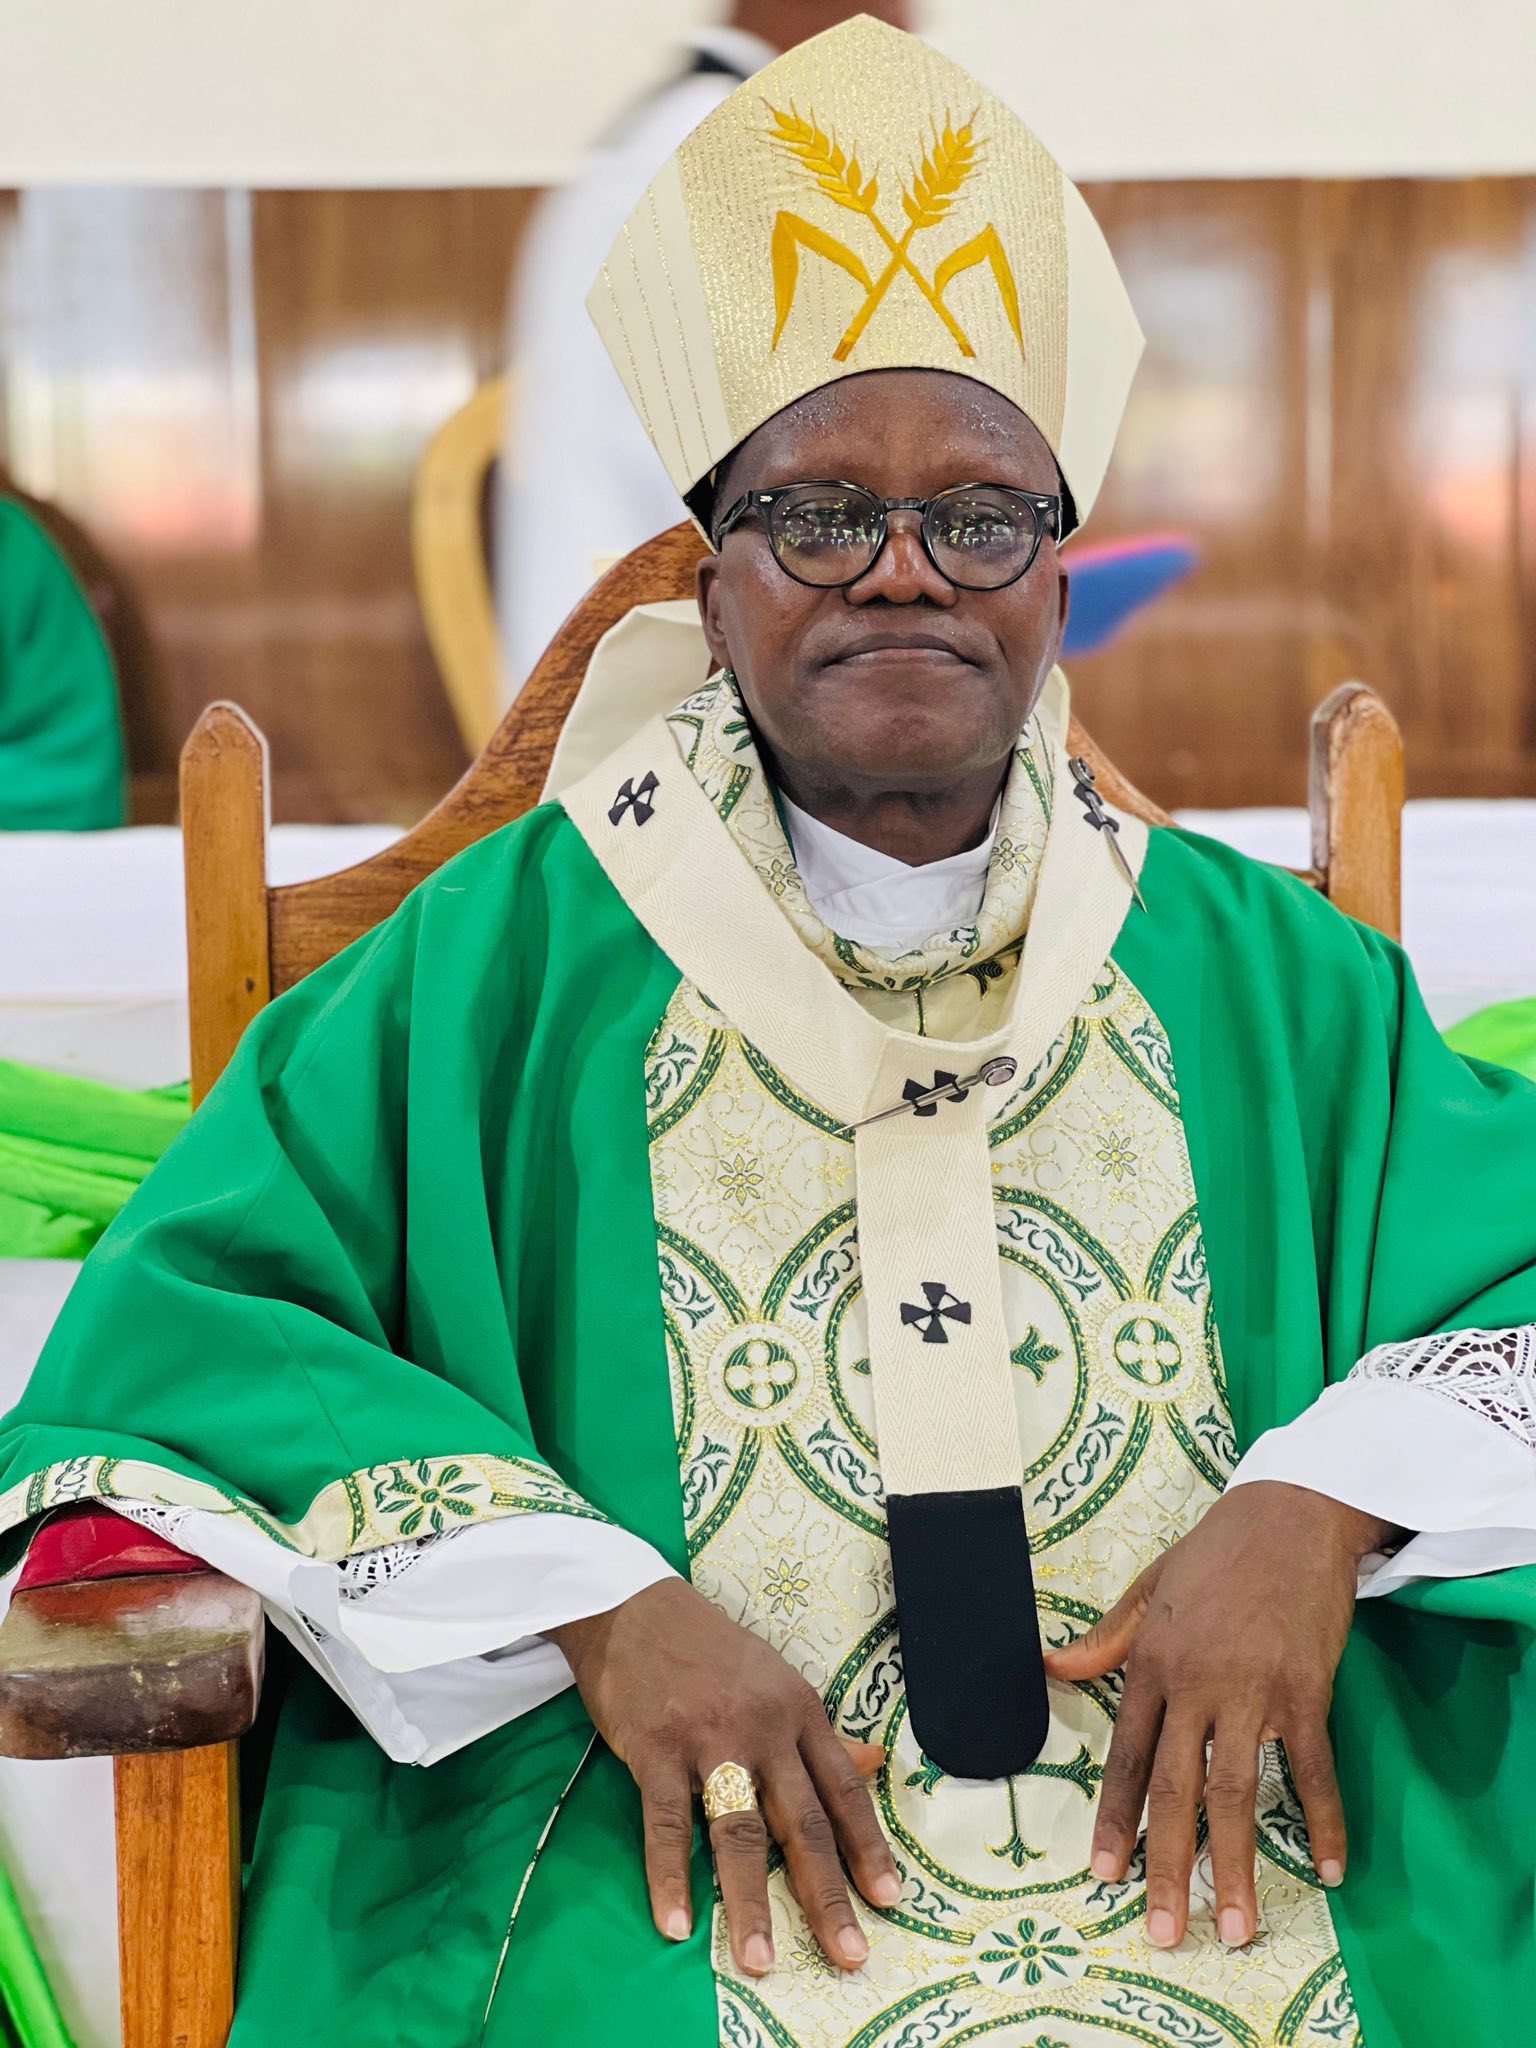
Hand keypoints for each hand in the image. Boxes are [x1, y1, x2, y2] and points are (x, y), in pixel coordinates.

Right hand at [549, 1579, 899, 1976]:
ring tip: (760, 1960)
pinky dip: (670, 1877)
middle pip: (802, 1821)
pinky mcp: (656, 1748)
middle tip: (847, 1954)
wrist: (634, 1606)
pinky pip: (667, 1823)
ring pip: (738, 1831)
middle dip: (826, 1893)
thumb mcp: (777, 1681)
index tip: (889, 1901)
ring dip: (750, 1901)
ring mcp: (709, 1738)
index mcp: (799, 1711)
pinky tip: (676, 1923)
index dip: (867, 1848)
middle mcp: (763, 1727)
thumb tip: (876, 1764)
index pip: (843, 1790)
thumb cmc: (710, 1650)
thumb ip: (822, 1733)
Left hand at [1043, 1481, 1401, 1950]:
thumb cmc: (1216, 1552)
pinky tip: (1330, 1869)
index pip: (1128, 1757)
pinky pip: (1313, 1769)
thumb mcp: (1149, 1586)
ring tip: (1236, 1926)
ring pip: (1238, 1791)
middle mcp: (1196, 1683)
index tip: (1104, 1874)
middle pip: (1176, 1789)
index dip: (1115, 1819)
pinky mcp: (1306, 1690)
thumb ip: (1107, 1638)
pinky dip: (1322, 1820)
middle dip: (1166, 1865)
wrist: (1290, 1514)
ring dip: (1237, 1864)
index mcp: (1153, 1662)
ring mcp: (1254, 1690)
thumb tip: (1052, 1670)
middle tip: (1162, 1931)